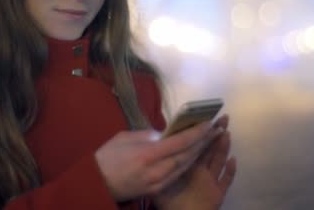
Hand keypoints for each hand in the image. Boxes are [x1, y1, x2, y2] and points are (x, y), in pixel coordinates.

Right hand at [95, 120, 220, 200]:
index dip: (197, 133)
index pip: (180, 142)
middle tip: (217, 129)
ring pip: (185, 166)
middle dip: (204, 142)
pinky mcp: (156, 190)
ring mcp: (157, 182)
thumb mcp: (126, 137)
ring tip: (211, 140)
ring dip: (200, 153)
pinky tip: (196, 155)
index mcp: (148, 154)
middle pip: (187, 155)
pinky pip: (177, 175)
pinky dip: (189, 164)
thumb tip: (165, 133)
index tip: (209, 123)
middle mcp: (156, 169)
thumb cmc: (107, 156)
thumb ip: (148, 135)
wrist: (96, 183)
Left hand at [153, 115, 236, 209]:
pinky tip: (233, 160)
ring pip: (220, 160)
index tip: (205, 117)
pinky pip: (226, 180)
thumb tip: (154, 144)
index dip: (201, 131)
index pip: (196, 144)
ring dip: (223, 147)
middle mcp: (202, 170)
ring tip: (226, 133)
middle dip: (216, 133)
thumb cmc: (170, 200)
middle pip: (211, 148)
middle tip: (223, 118)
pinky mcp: (218, 193)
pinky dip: (230, 171)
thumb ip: (158, 164)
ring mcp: (211, 180)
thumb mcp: (159, 179)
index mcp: (189, 165)